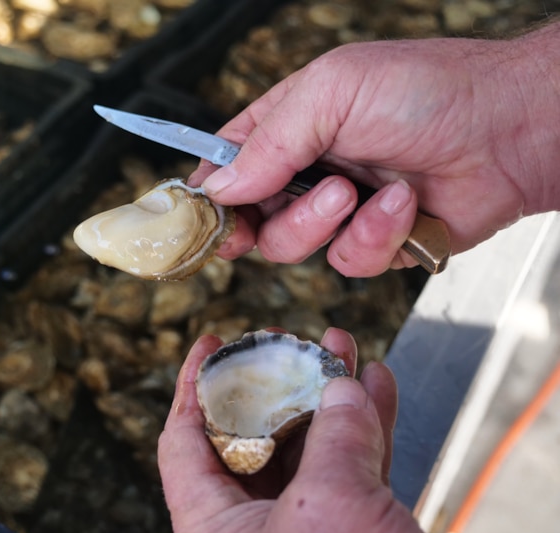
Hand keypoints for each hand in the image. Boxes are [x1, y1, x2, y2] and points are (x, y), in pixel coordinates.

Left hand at [157, 327, 451, 532]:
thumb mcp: (333, 509)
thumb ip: (337, 439)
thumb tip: (344, 388)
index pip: (183, 445)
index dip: (191, 388)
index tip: (208, 344)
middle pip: (250, 441)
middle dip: (276, 386)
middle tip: (290, 343)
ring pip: (306, 455)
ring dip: (328, 401)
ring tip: (341, 350)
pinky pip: (348, 478)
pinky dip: (364, 435)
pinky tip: (376, 390)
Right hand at [189, 23, 559, 275]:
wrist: (511, 129)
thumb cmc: (427, 90)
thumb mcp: (332, 93)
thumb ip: (268, 143)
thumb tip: (216, 190)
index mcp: (290, 124)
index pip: (227, 162)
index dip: (210, 192)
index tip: (201, 214)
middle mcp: (309, 169)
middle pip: (250, 217)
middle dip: (260, 219)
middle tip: (271, 212)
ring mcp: (341, 208)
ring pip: (293, 247)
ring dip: (322, 222)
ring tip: (357, 191)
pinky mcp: (377, 242)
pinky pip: (348, 262)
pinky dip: (374, 237)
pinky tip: (401, 204)